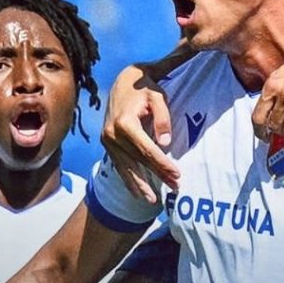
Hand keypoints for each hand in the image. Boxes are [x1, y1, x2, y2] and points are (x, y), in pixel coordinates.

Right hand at [102, 64, 180, 202]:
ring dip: (141, 184)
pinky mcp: (106, 144)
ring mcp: (107, 140)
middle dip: (157, 175)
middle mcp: (112, 134)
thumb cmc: (144, 88)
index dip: (162, 163)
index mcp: (124, 123)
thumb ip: (162, 118)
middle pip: (138, 160)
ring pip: (127, 167)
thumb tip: (165, 143)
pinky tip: (137, 193)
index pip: (146, 149)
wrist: (122, 81)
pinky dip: (128, 180)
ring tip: (153, 200)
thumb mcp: (157, 96)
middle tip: (175, 186)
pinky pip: (119, 165)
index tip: (177, 174)